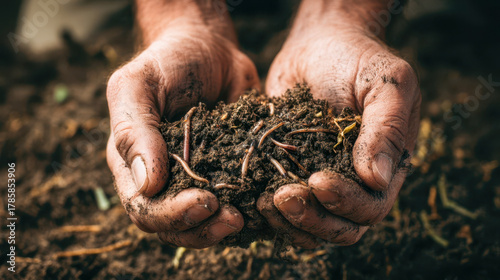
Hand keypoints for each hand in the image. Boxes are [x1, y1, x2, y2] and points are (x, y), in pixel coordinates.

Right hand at [106, 1, 258, 247]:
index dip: (171, 214)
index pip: (144, 209)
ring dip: (222, 228)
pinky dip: (246, 211)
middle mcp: (163, 179)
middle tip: (232, 218)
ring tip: (245, 218)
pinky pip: (233, 202)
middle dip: (201, 228)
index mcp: (133, 164)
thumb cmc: (167, 61)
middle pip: (173, 226)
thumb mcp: (139, 86)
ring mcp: (196, 178)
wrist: (208, 47)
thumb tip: (147, 185)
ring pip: (203, 223)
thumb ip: (134, 131)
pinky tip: (262, 206)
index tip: (204, 201)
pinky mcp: (227, 172)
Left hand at [258, 1, 420, 247]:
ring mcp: (319, 181)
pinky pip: (281, 208)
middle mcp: (354, 183)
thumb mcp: (386, 83)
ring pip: (309, 226)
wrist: (317, 43)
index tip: (317, 181)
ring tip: (262, 201)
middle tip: (282, 197)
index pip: (371, 207)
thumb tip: (378, 179)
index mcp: (385, 167)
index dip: (346, 203)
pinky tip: (248, 197)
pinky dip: (267, 212)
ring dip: (287, 222)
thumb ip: (387, 129)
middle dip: (312, 219)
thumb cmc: (357, 58)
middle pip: (340, 228)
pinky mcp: (288, 173)